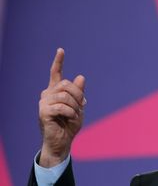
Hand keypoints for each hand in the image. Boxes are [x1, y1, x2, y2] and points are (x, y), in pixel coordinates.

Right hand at [38, 48, 85, 166]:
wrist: (62, 141)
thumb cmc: (70, 124)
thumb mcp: (79, 106)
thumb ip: (79, 92)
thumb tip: (80, 77)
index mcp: (55, 91)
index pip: (55, 73)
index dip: (58, 61)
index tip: (61, 50)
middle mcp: (47, 94)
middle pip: (66, 84)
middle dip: (78, 94)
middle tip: (81, 105)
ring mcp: (44, 102)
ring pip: (65, 95)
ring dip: (75, 106)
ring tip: (74, 114)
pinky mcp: (43, 112)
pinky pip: (62, 106)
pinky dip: (71, 112)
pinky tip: (70, 118)